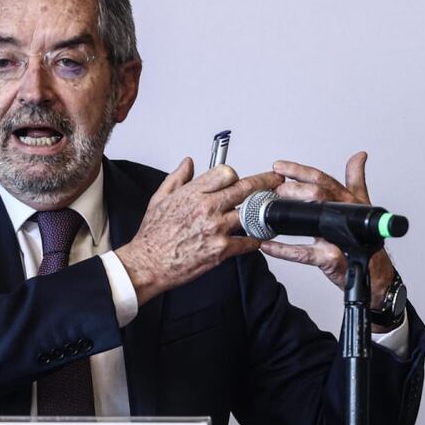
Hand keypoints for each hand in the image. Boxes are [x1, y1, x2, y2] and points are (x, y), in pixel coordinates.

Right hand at [116, 158, 282, 305]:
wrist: (148, 262)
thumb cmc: (153, 234)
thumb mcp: (159, 198)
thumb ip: (177, 177)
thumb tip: (189, 162)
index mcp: (194, 193)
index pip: (226, 172)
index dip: (234, 174)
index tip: (238, 178)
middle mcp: (207, 208)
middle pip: (246, 188)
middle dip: (266, 182)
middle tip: (276, 181)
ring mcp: (216, 229)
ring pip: (251, 214)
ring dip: (263, 214)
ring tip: (271, 212)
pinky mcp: (222, 250)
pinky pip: (248, 242)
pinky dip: (255, 240)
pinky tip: (257, 239)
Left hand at [258, 152, 396, 319]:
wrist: (375, 275)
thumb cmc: (366, 241)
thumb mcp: (360, 207)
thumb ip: (355, 181)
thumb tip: (359, 156)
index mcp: (347, 202)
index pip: (322, 179)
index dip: (299, 171)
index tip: (278, 166)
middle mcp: (344, 215)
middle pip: (317, 193)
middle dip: (292, 188)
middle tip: (272, 189)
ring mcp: (338, 236)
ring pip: (312, 217)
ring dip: (288, 210)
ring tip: (269, 208)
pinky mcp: (331, 258)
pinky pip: (303, 253)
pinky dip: (283, 250)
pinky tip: (267, 245)